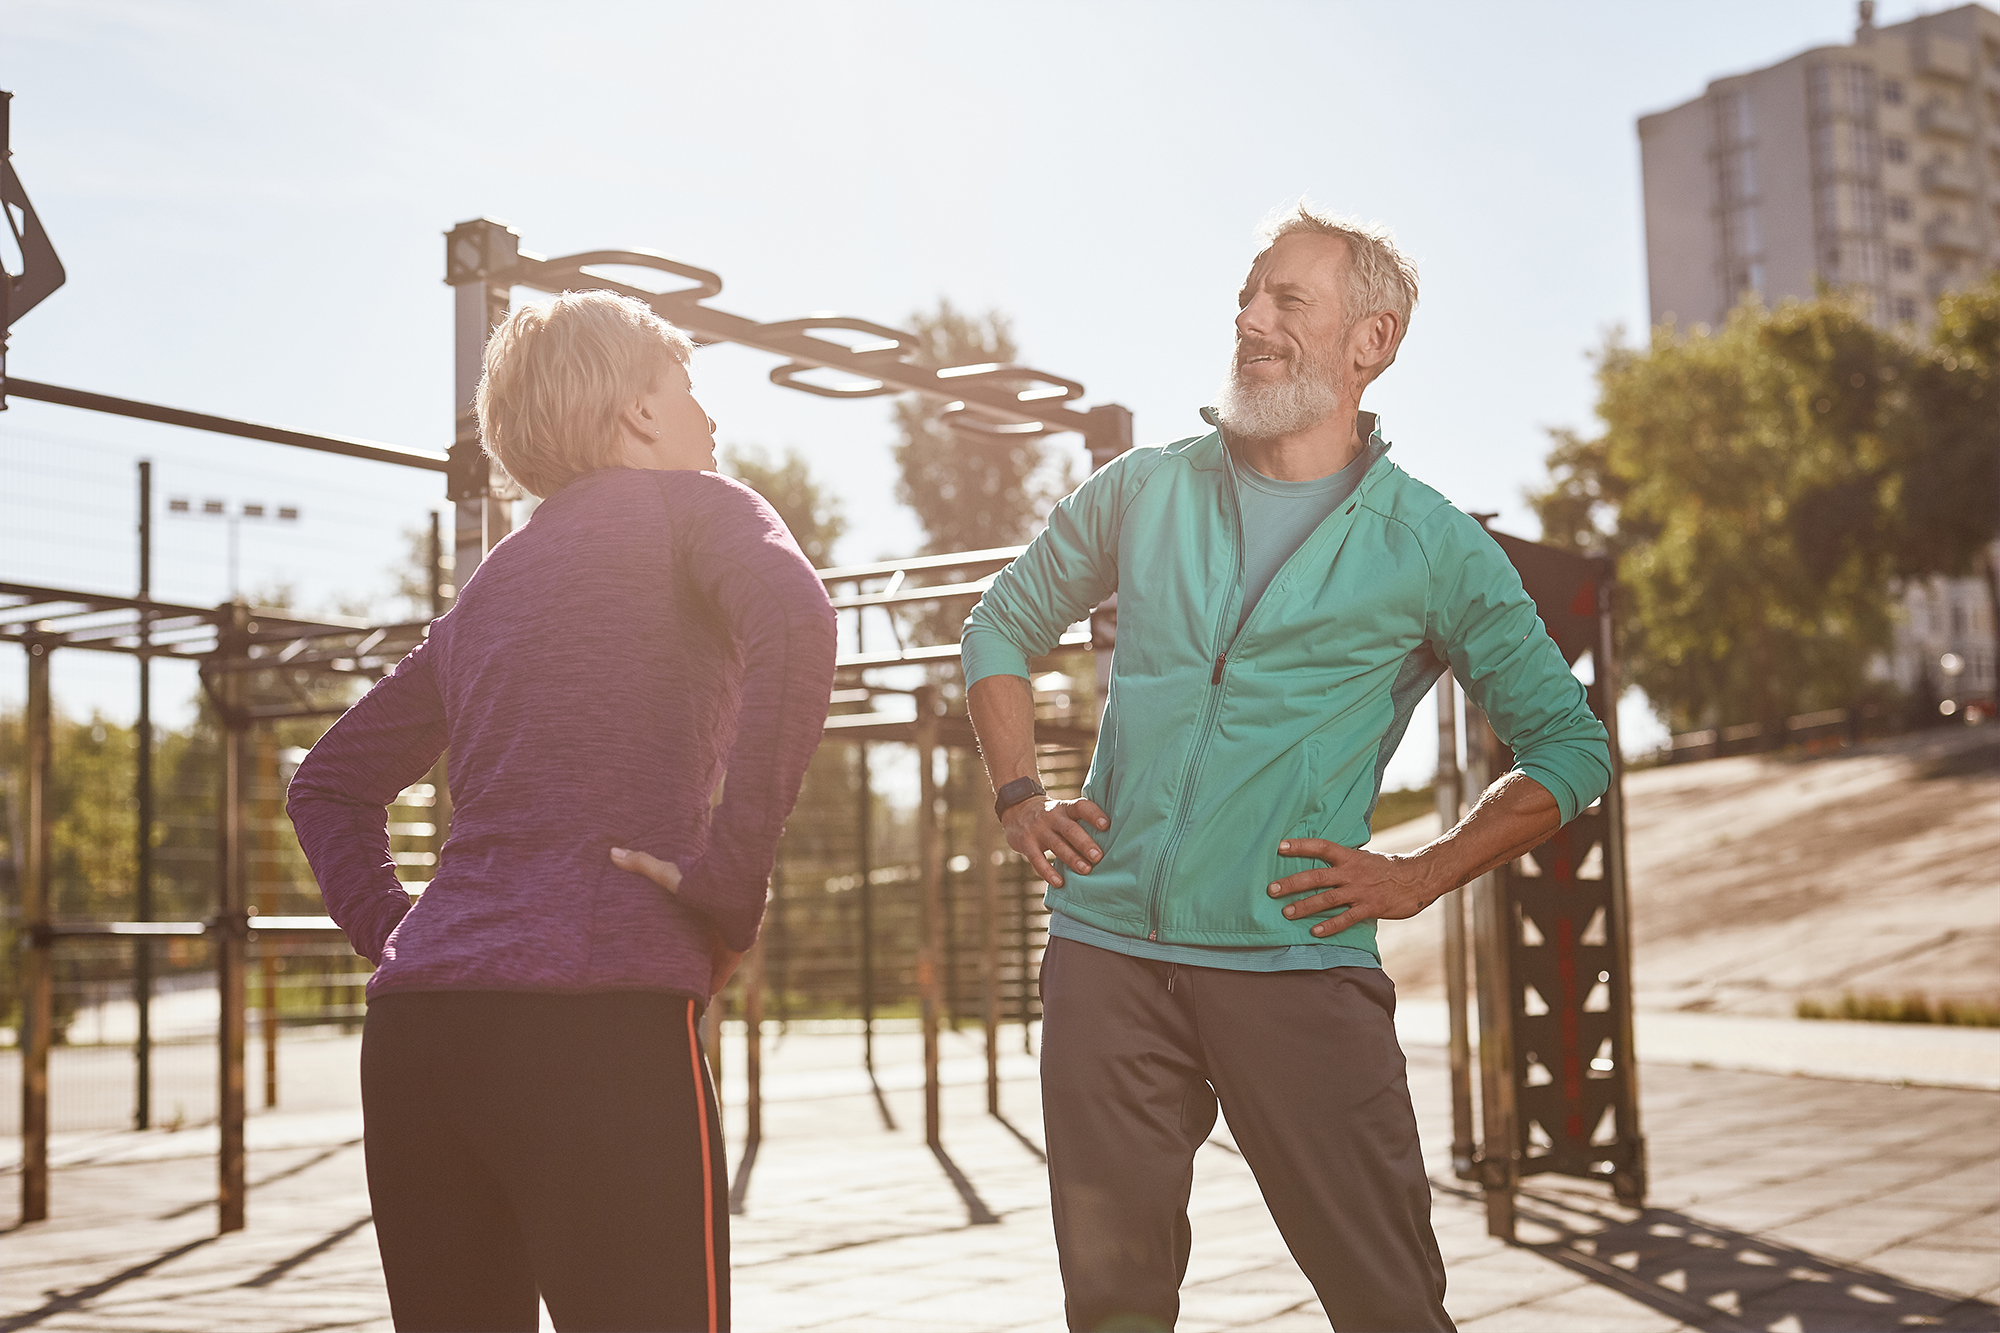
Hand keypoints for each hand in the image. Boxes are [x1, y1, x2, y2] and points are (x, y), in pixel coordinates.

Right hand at [611, 845, 743, 996]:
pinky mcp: (735, 951)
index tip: (659, 947)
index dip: (674, 936)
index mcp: (697, 908)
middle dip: (685, 958)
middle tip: (667, 974)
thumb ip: (642, 864)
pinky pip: (723, 972)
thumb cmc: (701, 880)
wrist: (735, 890)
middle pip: (696, 946)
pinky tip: (704, 997)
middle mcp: (711, 924)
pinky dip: (713, 984)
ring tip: (681, 993)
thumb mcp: (667, 874)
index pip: (684, 925)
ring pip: (709, 962)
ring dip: (698, 974)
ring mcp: (724, 938)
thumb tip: (612, 852)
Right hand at [1001, 796, 1108, 888]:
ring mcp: (1038, 830)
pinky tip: (1059, 883)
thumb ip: (1081, 822)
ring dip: (1072, 859)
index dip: (1093, 815)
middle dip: (1085, 843)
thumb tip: (1113, 839)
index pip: (1081, 807)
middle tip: (1098, 856)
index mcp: (1065, 808)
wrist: (1016, 809)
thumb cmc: (1051, 816)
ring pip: (1057, 846)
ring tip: (1086, 870)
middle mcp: (1052, 817)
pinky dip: (1048, 872)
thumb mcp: (1064, 810)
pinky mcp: (1026, 844)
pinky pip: (1037, 860)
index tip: (1106, 825)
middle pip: (1070, 830)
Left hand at [1266, 838, 1443, 937]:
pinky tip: (1315, 932)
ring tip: (1286, 913)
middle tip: (1272, 890)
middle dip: (1293, 883)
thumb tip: (1322, 860)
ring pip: (1328, 899)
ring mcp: (1360, 891)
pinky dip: (1330, 926)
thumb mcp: (1364, 858)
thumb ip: (1344, 861)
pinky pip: (1346, 918)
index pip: (1321, 847)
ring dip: (1305, 906)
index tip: (1280, 846)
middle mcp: (1352, 872)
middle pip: (1317, 876)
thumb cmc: (1387, 868)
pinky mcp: (1370, 908)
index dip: (1301, 846)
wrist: (1417, 878)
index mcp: (1350, 857)